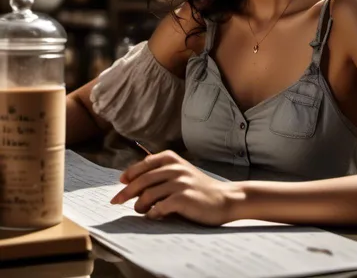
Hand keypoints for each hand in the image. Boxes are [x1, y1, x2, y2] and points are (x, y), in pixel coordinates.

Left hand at [110, 150, 241, 225]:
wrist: (224, 198)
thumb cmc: (198, 188)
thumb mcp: (180, 173)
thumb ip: (159, 173)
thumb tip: (130, 183)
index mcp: (172, 158)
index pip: (144, 164)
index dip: (130, 173)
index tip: (121, 182)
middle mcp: (175, 168)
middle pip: (142, 180)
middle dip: (125, 192)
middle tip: (115, 201)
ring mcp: (180, 182)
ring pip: (148, 194)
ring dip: (140, 205)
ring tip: (141, 210)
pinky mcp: (184, 198)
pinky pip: (160, 207)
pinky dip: (153, 213)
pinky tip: (154, 215)